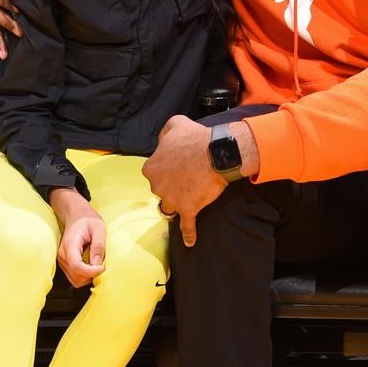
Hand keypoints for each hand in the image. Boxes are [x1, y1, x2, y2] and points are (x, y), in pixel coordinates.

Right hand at [50, 188, 105, 287]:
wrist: (76, 216)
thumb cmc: (88, 220)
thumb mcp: (98, 228)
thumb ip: (98, 245)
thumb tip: (98, 264)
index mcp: (70, 245)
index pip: (77, 266)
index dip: (91, 271)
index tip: (103, 267)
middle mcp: (63, 255)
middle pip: (77, 276)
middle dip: (91, 275)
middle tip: (102, 264)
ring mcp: (62, 260)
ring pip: (76, 280)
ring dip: (89, 277)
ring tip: (96, 264)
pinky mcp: (65, 264)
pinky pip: (75, 277)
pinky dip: (85, 276)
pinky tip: (91, 265)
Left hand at [142, 115, 226, 247]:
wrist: (216, 153)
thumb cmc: (196, 138)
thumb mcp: (174, 124)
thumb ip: (164, 133)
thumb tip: (162, 143)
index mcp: (151, 168)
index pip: (153, 173)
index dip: (166, 170)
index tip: (178, 166)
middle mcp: (157, 186)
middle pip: (161, 191)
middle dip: (172, 186)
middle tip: (188, 177)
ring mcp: (172, 200)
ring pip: (170, 207)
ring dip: (178, 204)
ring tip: (189, 199)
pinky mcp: (188, 209)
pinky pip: (187, 226)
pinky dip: (189, 234)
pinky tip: (190, 242)